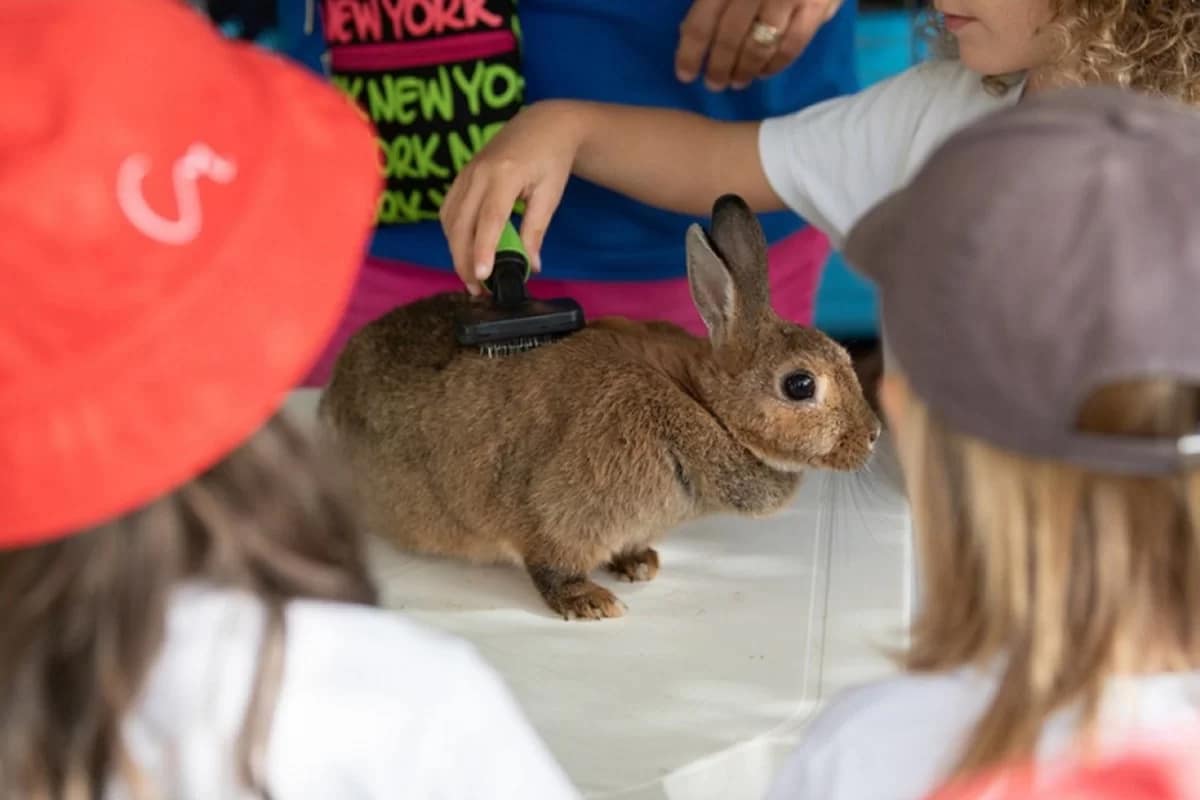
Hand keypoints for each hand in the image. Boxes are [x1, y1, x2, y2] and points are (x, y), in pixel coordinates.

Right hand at [440, 103, 581, 294]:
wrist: (543, 124)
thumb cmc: (551, 159)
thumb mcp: (550, 195)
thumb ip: (536, 230)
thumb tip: (531, 266)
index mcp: (505, 175)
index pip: (490, 219)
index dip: (483, 250)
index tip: (481, 276)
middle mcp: (479, 172)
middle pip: (462, 224)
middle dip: (464, 260)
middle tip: (477, 289)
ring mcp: (466, 173)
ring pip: (450, 220)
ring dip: (456, 250)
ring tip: (471, 275)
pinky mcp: (461, 176)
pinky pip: (448, 210)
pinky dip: (453, 234)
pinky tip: (464, 250)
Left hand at [674, 0, 842, 91]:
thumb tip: (688, 31)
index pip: (702, 22)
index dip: (690, 53)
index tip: (685, 75)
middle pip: (730, 38)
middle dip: (719, 67)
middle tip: (714, 84)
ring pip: (759, 47)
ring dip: (745, 70)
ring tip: (737, 82)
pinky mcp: (816, 7)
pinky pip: (792, 46)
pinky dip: (775, 65)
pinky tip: (764, 72)